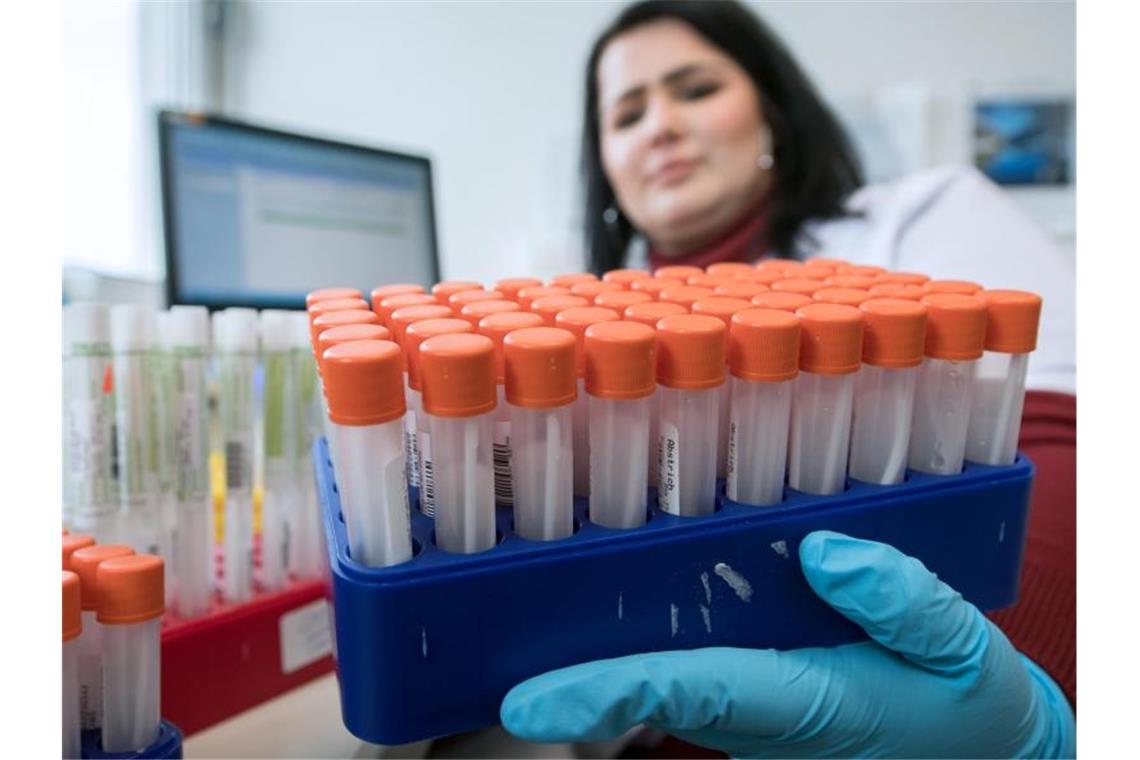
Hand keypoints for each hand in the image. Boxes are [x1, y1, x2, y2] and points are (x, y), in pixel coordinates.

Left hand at [501, 530, 1074, 757]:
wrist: (986, 756)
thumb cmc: (974, 709)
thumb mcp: (964, 651)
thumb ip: (901, 600)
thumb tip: (824, 549)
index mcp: (805, 704)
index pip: (684, 694)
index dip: (603, 696)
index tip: (527, 702)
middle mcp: (759, 716)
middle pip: (647, 687)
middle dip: (571, 671)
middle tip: (491, 632)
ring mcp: (752, 715)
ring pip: (660, 680)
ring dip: (598, 653)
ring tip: (533, 593)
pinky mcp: (756, 702)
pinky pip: (687, 674)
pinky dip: (645, 646)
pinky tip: (620, 595)